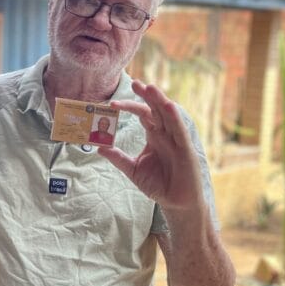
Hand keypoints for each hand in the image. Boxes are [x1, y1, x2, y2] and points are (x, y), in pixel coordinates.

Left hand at [98, 80, 203, 211]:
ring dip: (159, 100)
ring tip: (150, 87)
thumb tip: (98, 147)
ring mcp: (176, 140)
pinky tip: (168, 106)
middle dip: (146, 96)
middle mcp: (166, 134)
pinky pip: (179, 130)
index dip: (130, 106)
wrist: (176, 203)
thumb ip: (118, 158)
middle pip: (155, 109)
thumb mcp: (133, 170)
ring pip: (168, 115)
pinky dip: (174, 118)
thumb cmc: (158, 185)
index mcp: (154, 135)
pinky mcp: (186, 149)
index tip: (112, 103)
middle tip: (134, 82)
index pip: (142, 114)